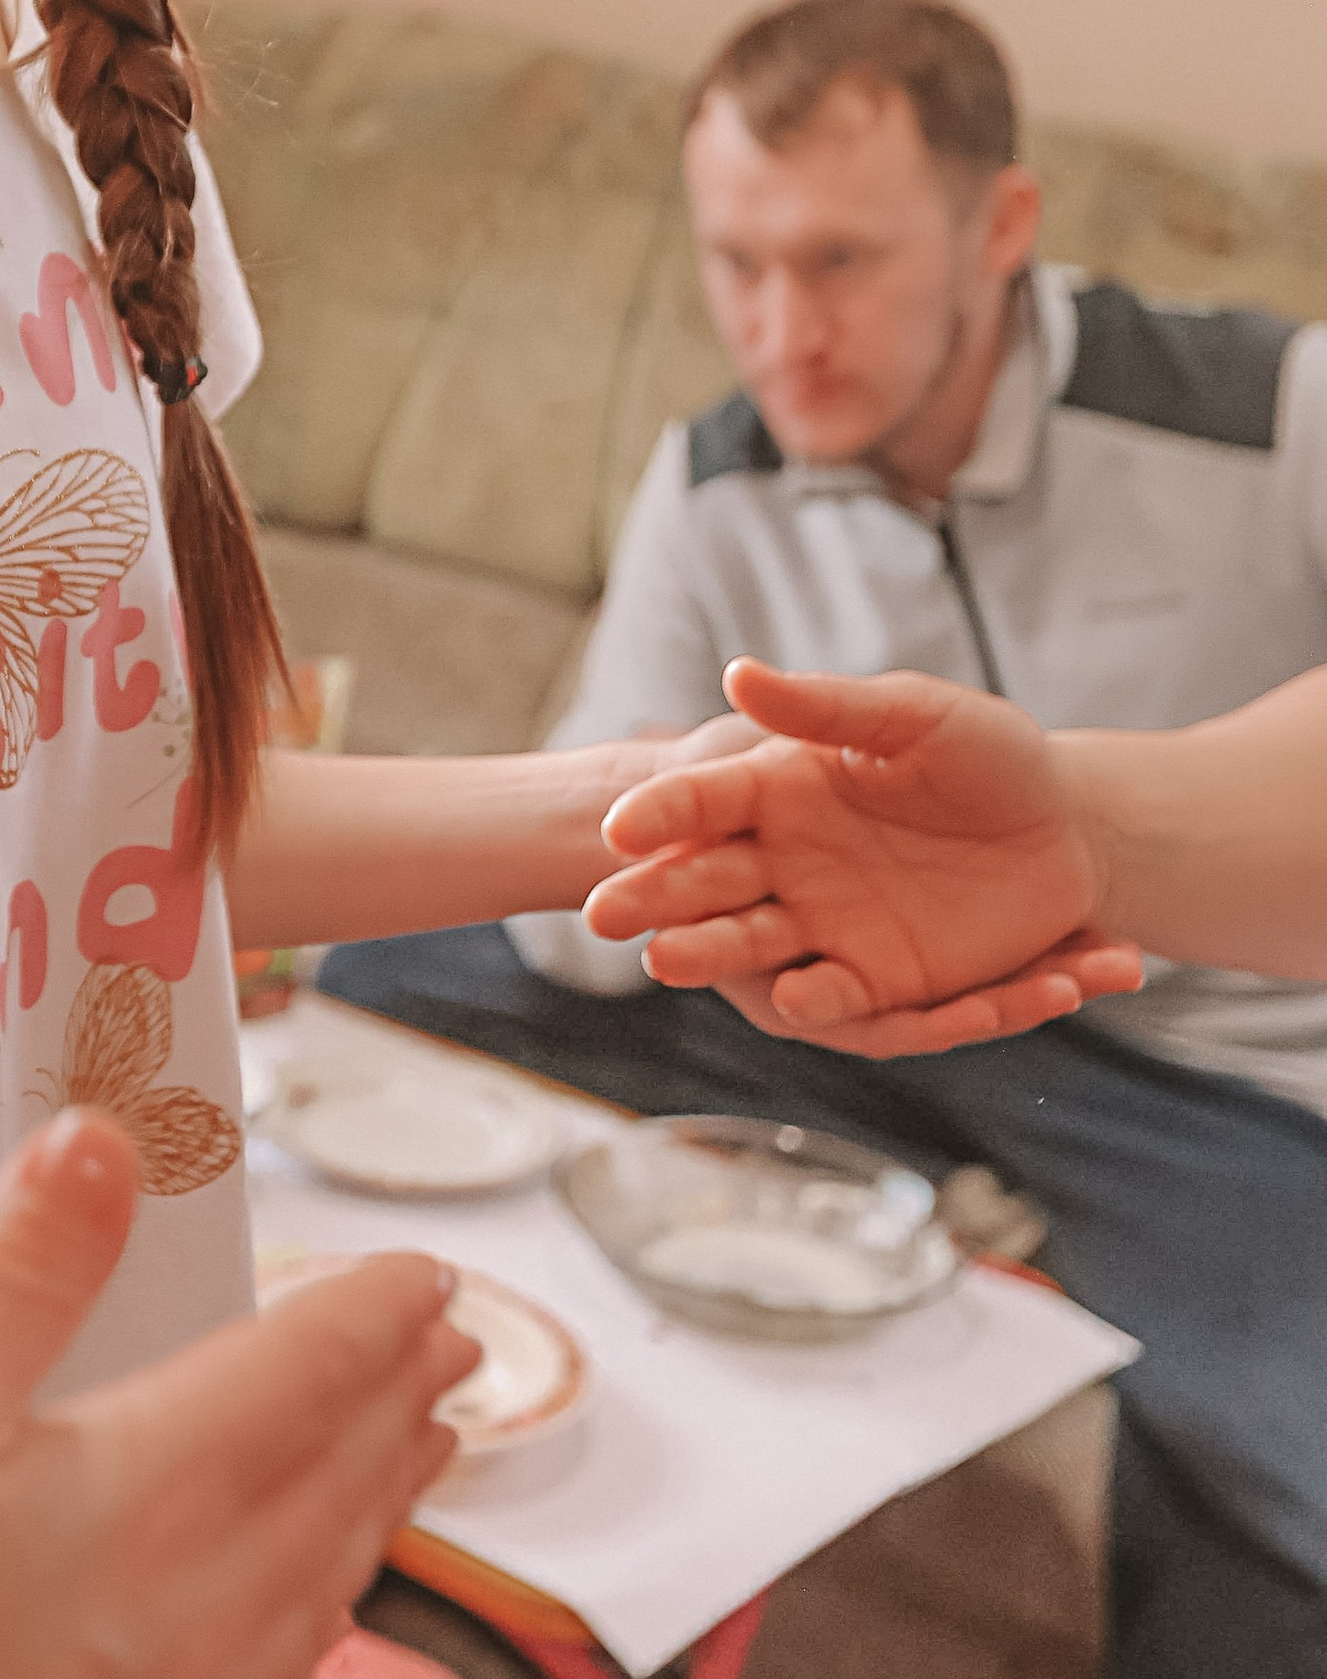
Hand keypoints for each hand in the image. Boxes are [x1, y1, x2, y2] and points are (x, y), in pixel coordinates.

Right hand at [0, 1108, 474, 1678]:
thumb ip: (16, 1275)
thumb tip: (99, 1143)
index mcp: (161, 1481)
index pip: (308, 1369)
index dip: (373, 1310)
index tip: (428, 1276)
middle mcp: (215, 1591)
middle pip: (344, 1469)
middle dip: (403, 1394)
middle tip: (456, 1348)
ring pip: (332, 1572)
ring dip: (384, 1495)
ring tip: (418, 1456)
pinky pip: (293, 1672)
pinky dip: (329, 1607)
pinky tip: (313, 1618)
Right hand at [586, 659, 1143, 1053]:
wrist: (1074, 831)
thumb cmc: (989, 756)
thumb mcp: (916, 714)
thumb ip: (828, 704)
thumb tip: (738, 672)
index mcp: (785, 790)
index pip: (705, 802)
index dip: (660, 815)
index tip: (618, 828)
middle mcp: (791, 865)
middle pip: (707, 887)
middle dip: (651, 899)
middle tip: (603, 914)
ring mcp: (832, 928)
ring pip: (756, 951)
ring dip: (709, 956)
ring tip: (666, 961)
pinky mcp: (886, 981)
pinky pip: (851, 1006)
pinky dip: (825, 1004)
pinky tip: (797, 998)